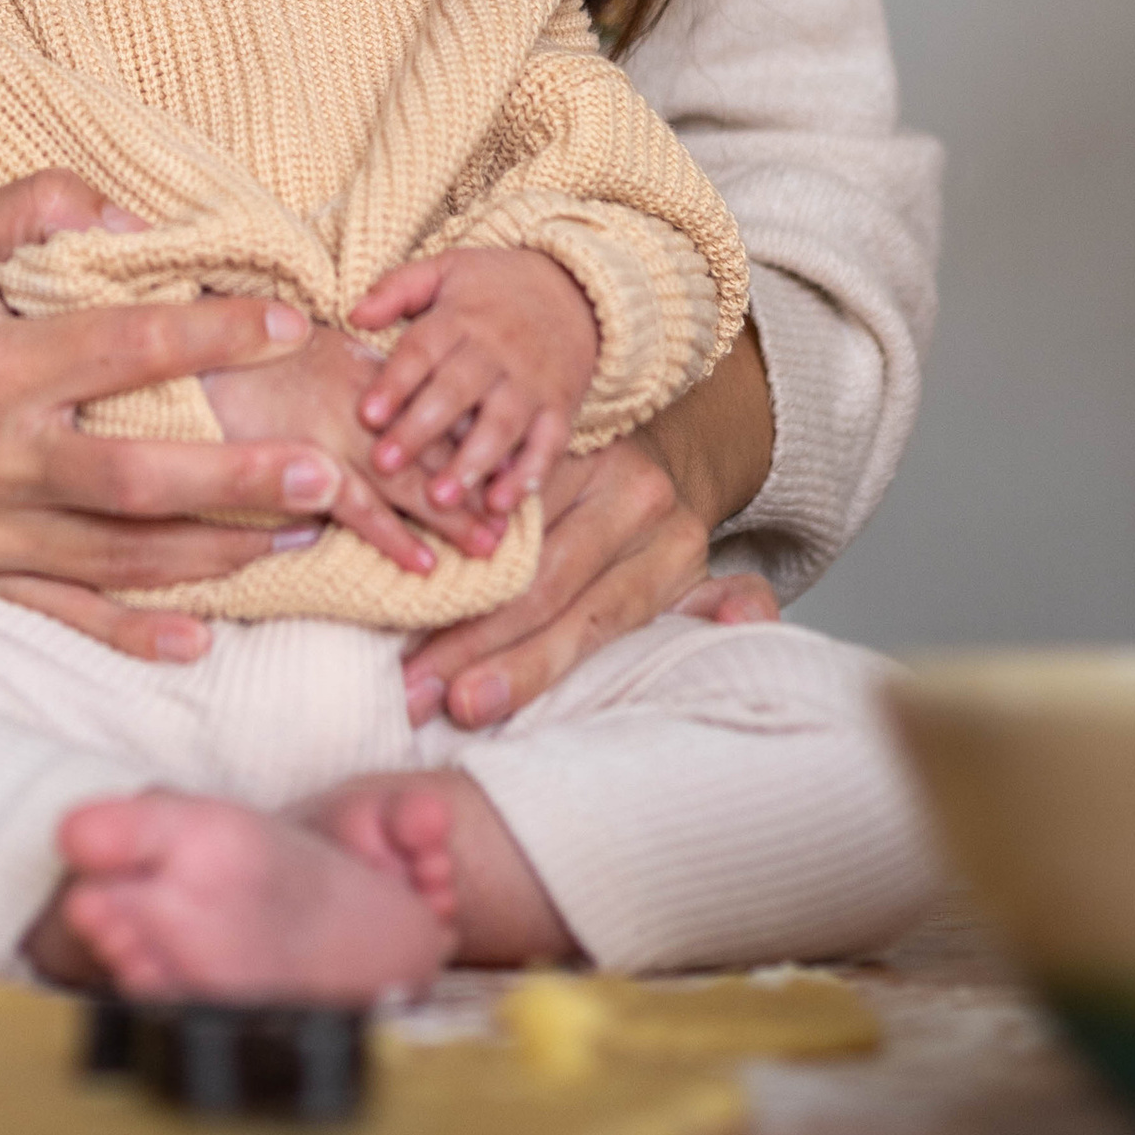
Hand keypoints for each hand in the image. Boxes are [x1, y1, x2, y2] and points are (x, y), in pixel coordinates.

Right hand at [0, 172, 366, 666]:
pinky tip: (203, 633)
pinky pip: (61, 617)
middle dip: (237, 480)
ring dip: (213, 553)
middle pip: (134, 479)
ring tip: (297, 535)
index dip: (210, 334)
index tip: (287, 323)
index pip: (121, 348)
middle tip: (323, 474)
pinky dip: (132, 633)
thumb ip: (38, 206)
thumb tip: (138, 216)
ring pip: (114, 557)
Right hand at [199, 331, 478, 575]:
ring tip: (488, 548)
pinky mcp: (301, 463)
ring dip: (450, 517)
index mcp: (356, 366)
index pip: (425, 404)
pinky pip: (358, 509)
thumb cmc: (233, 348)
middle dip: (471, 483)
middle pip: (428, 447)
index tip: (498, 461)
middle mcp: (354, 400)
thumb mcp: (297, 335)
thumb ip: (339, 353)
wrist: (182, 353)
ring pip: (407, 482)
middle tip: (510, 519)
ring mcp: (329, 433)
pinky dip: (393, 537)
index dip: (464, 436)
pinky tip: (423, 564)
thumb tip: (369, 357)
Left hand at [348, 247, 600, 512]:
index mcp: (461, 318)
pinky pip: (548, 444)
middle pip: (456, 392)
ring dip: (470, 463)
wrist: (575, 292)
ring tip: (439, 497)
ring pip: (501, 424)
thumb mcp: (445, 269)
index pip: (423, 350)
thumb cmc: (492, 288)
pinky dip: (527, 475)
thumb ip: (398, 289)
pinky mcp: (560, 407)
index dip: (395, 382)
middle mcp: (497, 351)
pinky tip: (499, 505)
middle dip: (420, 430)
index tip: (367, 414)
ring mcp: (532, 382)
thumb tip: (354, 314)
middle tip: (385, 465)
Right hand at [397, 324, 775, 728]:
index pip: (591, 617)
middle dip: (471, 642)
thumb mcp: (702, 575)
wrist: (663, 429)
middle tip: (414, 690)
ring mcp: (584, 453)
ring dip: (443, 586)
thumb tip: (743, 624)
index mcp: (672, 541)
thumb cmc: (660, 536)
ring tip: (391, 638)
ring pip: (504, 533)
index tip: (468, 705)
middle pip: (540, 581)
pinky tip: (397, 560)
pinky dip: (441, 526)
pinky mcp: (542, 430)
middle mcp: (633, 492)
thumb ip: (725, 607)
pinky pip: (484, 484)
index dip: (526, 663)